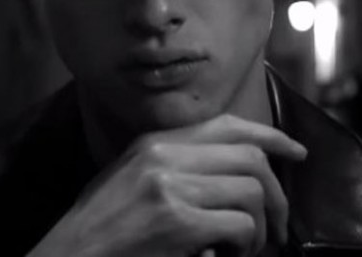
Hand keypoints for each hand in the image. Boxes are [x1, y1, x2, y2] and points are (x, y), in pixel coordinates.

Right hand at [27, 114, 306, 256]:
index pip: (227, 125)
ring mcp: (171, 187)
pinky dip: (247, 243)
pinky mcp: (178, 223)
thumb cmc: (104, 218)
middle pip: (248, 156)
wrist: (73, 250)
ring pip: (250, 191)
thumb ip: (176, 160)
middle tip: (280, 220)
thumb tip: (228, 165)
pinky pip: (239, 225)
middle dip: (277, 191)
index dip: (269, 135)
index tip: (295, 150)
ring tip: (249, 244)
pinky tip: (231, 253)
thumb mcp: (135, 173)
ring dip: (261, 224)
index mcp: (156, 141)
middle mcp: (165, 156)